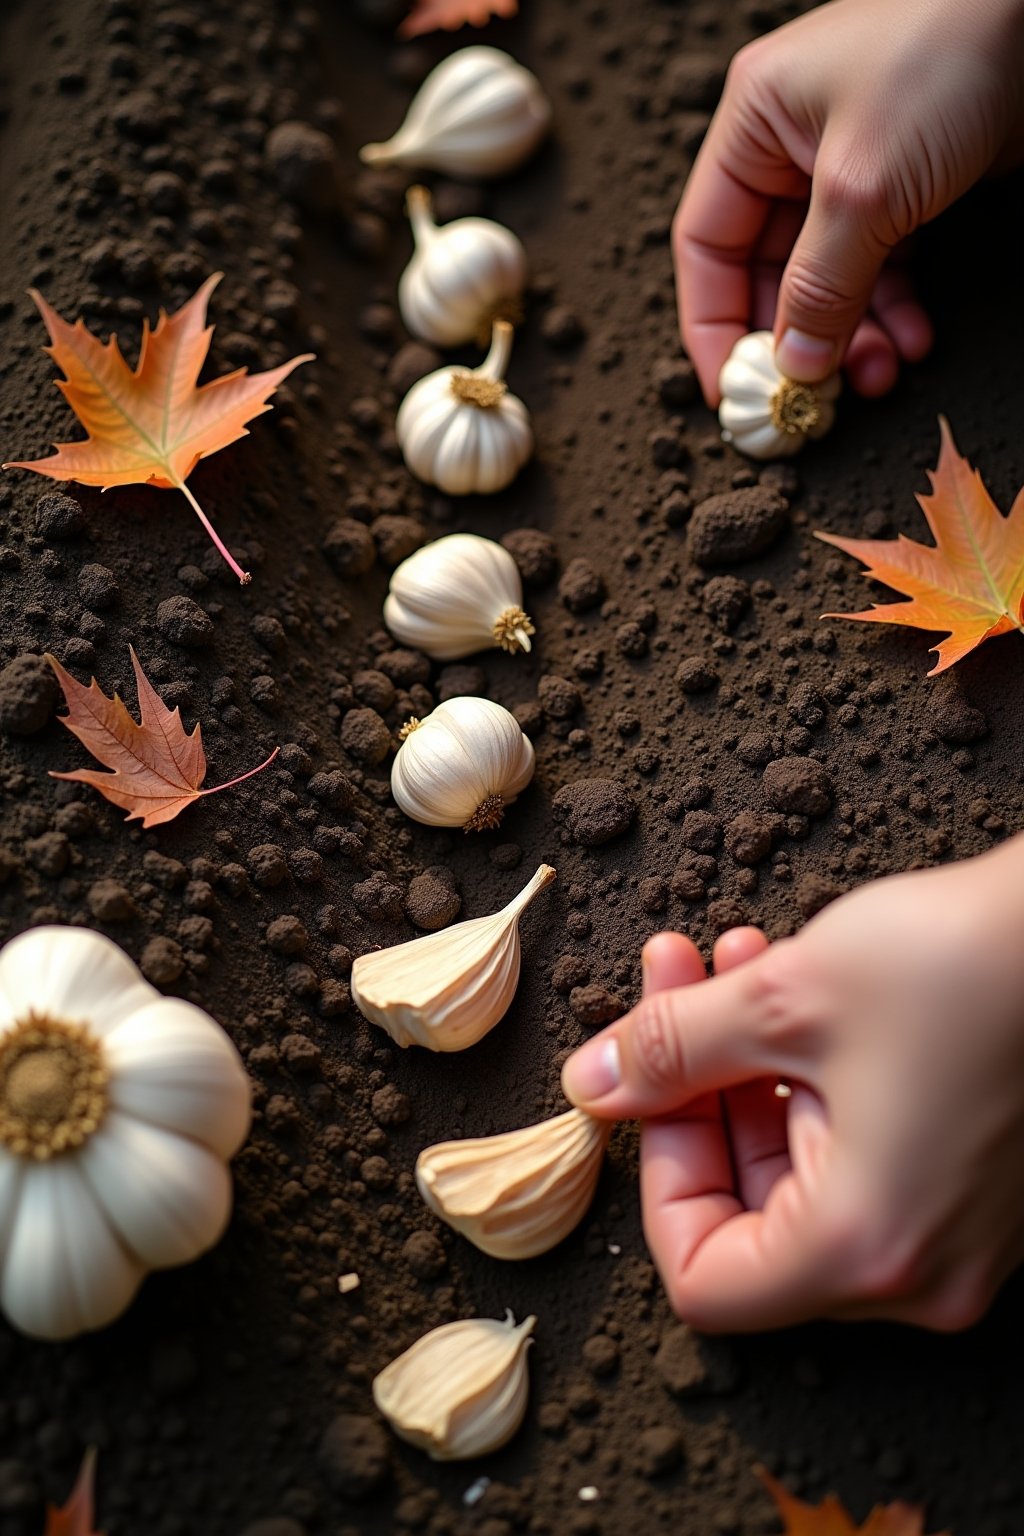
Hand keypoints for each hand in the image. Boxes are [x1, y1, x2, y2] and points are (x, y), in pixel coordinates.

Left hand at [561, 837, 1023, 1331]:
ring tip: (731, 959)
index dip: (658, 1176)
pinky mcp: (983, 1186)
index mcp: (865, 1249)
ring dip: (749, 1062)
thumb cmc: (964, 965)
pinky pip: (868, 1154)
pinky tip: (793, 980)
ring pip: (806, 1172)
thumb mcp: (783, 1000)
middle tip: (676, 983)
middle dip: (699, 1087)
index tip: (644, 1084)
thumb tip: (593, 1083)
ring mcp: (961, 1233)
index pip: (704, 1280)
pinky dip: (814, 1076)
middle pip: (753, 1216)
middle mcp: (921, 1269)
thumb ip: (668, 1051)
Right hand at [673, 0, 1023, 402]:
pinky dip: (893, 310)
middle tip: (812, 402)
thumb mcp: (863, 188)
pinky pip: (880, 265)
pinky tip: (913, 343)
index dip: (712, 325)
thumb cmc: (946, 54)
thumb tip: (792, 365)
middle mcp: (792, 146)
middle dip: (796, 339)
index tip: (733, 395)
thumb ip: (819, 286)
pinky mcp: (906, 182)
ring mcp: (851, 165)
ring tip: (878, 377)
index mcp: (754, 124)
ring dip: (851, 337)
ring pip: (829, 278)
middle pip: (769, 272)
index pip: (706, 244)